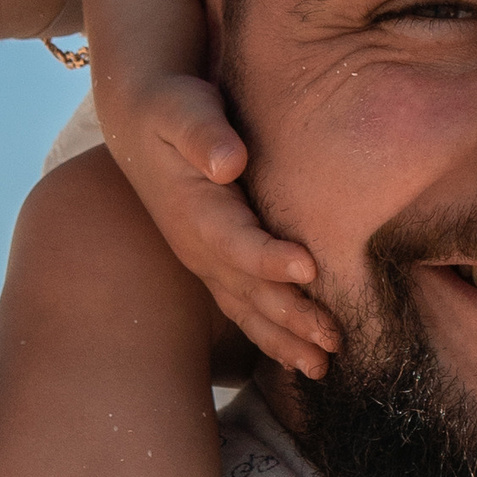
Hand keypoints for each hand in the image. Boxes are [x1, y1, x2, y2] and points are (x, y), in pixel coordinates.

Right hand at [103, 69, 341, 377]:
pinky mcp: (217, 264)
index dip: (269, 259)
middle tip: (333, 342)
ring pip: (247, 309)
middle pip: (247, 289)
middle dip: (290, 317)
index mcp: (195, 209)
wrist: (143, 121)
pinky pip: (245, 308)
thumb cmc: (173, 108)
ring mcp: (206, 261)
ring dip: (283, 340)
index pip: (234, 242)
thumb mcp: (182, 109)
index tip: (309, 269)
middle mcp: (198, 245)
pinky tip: (300, 358)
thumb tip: (228, 162)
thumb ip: (204, 133)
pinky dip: (272, 334)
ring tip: (323, 368)